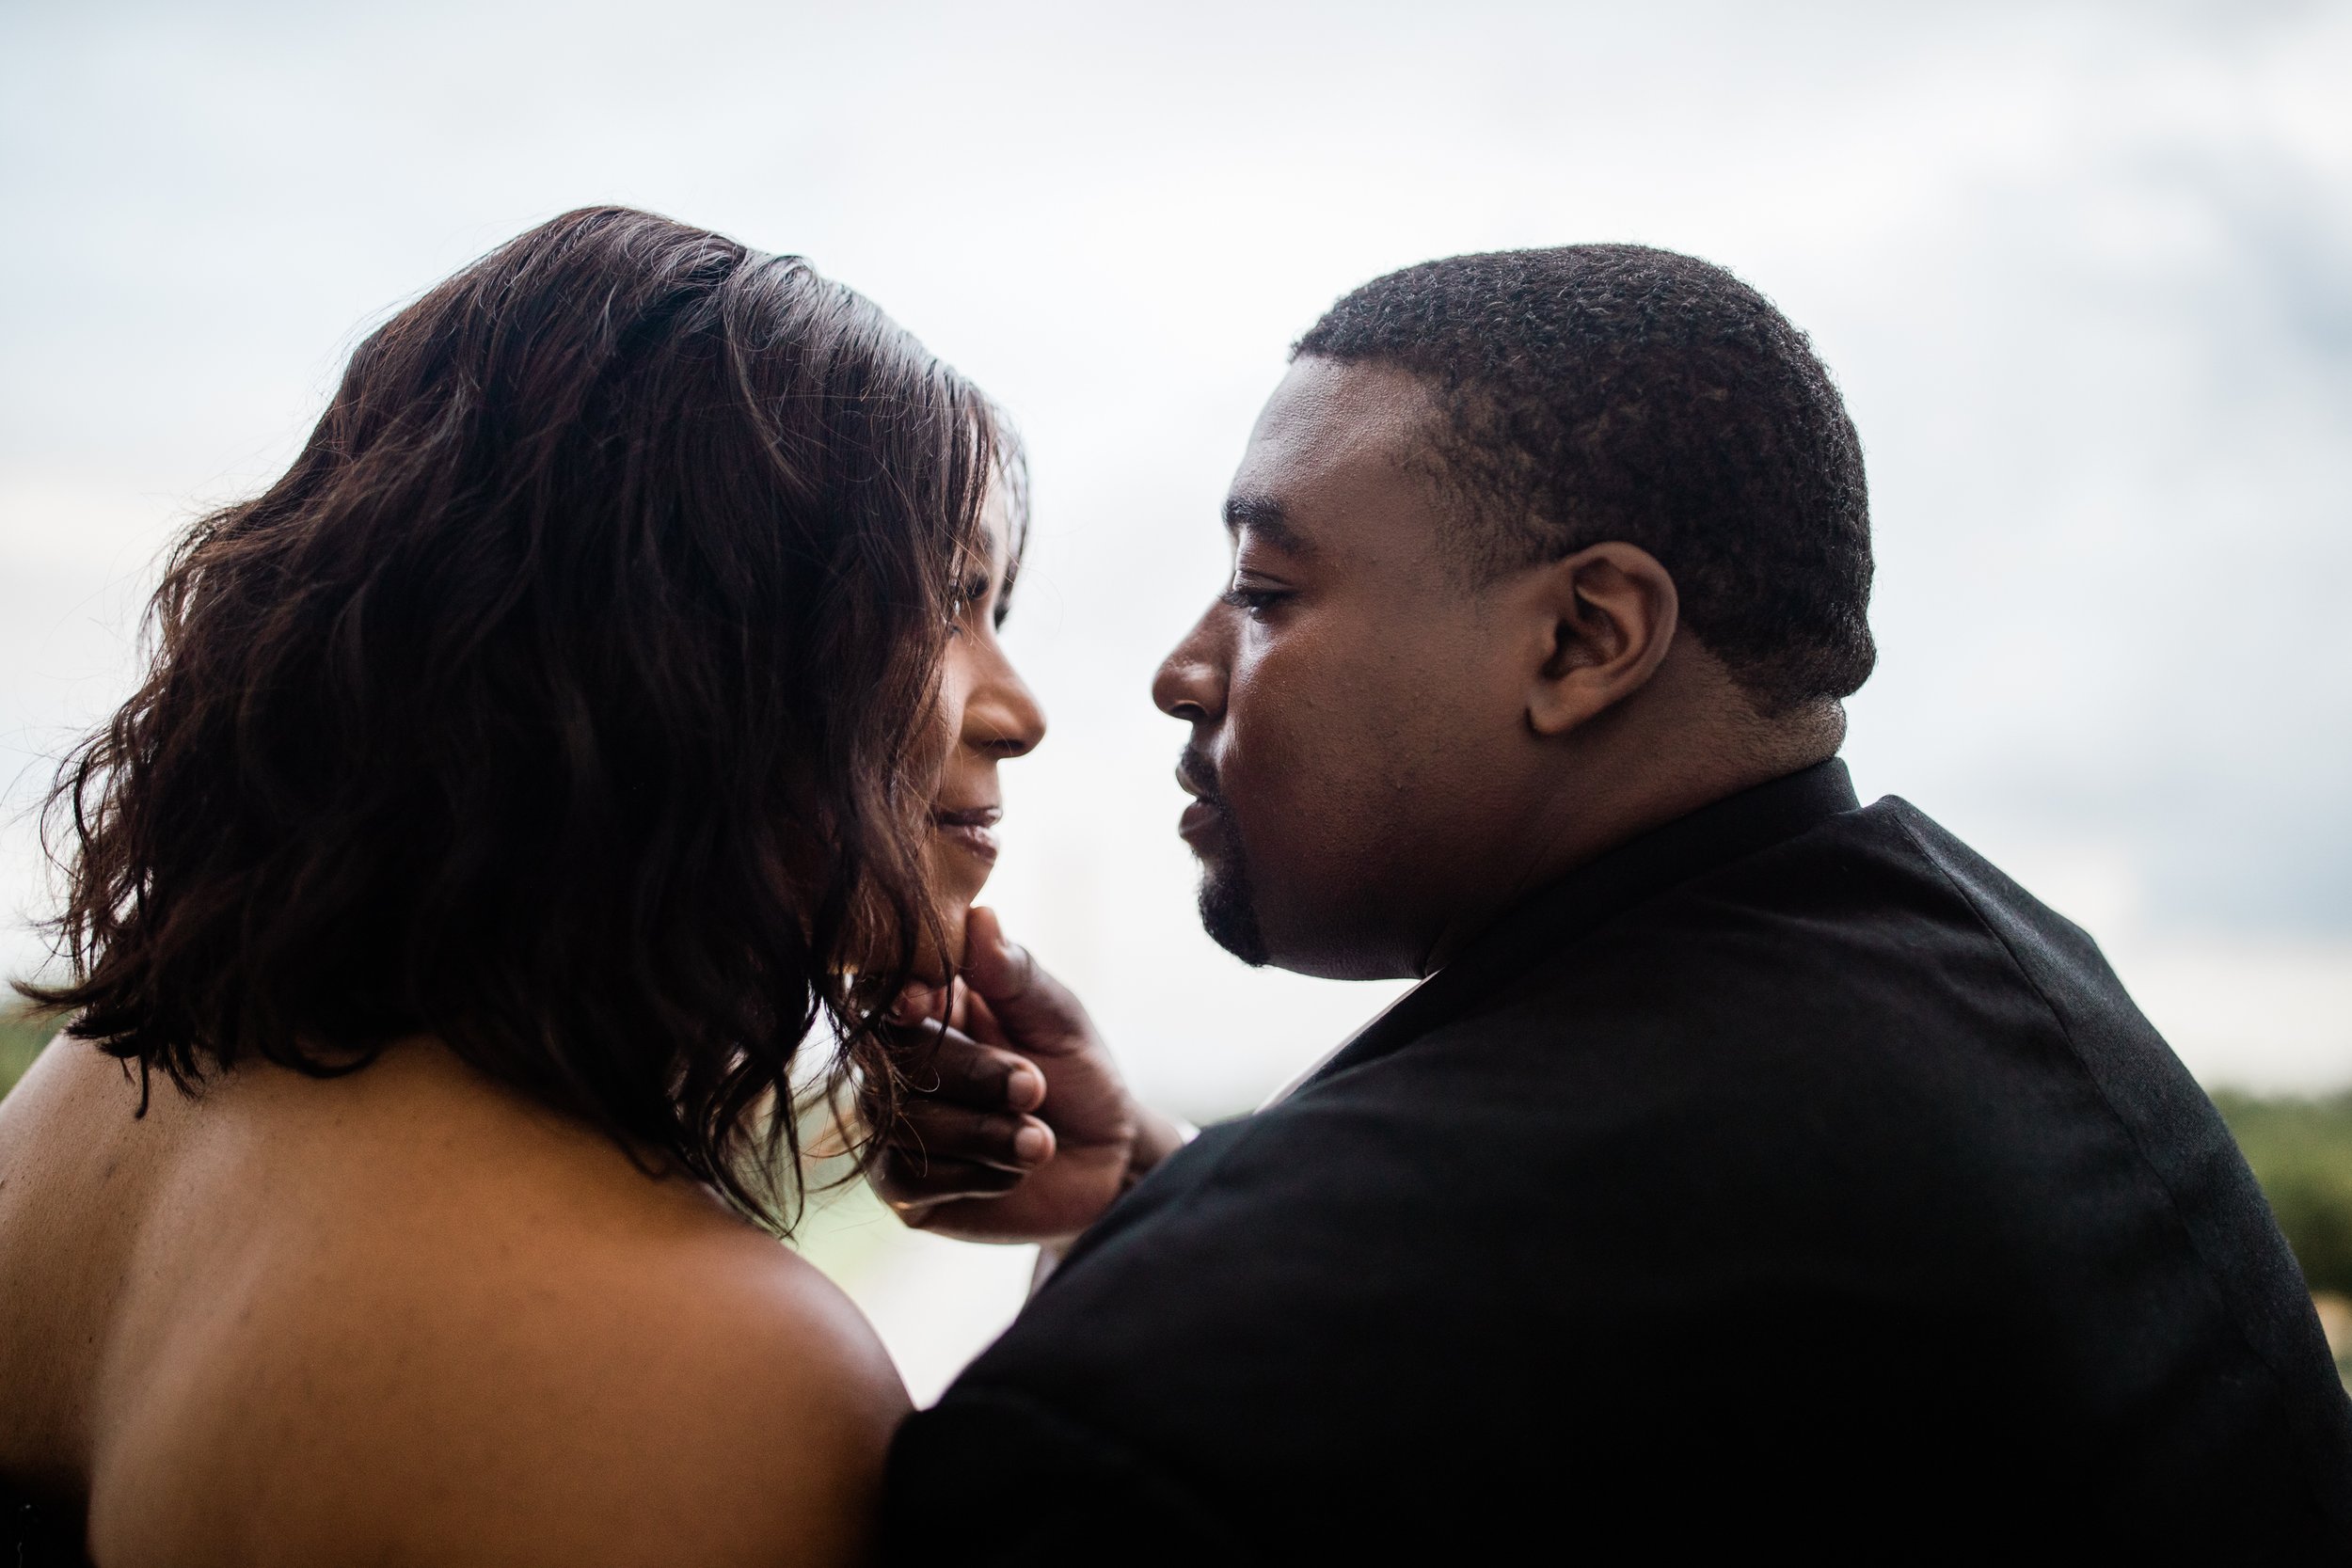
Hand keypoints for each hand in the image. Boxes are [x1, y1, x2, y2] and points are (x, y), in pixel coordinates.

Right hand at [870, 908, 1186, 1242]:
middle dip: (972, 1073)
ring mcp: (892, 1124)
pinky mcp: (901, 1186)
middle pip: (892, 1058)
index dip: (895, 995)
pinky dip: (973, 1174)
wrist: (1107, 1164)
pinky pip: (906, 1176)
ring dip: (984, 1132)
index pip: (881, 990)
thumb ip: (1015, 974)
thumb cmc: (1079, 1076)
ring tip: (1040, 1138)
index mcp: (930, 1006)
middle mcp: (898, 1062)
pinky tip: (1012, 1169)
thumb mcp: (1058, 1019)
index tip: (925, 1001)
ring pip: (901, 1120)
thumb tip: (980, 916)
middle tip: (1035, 1085)